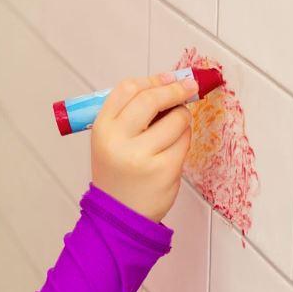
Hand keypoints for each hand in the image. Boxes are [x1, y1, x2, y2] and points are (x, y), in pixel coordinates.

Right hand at [90, 71, 195, 223]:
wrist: (119, 213)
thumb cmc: (118, 172)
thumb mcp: (110, 139)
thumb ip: (131, 112)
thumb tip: (169, 83)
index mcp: (102, 128)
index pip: (128, 89)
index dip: (153, 79)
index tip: (169, 78)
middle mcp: (119, 140)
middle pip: (151, 99)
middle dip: (175, 89)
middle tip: (189, 87)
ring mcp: (142, 156)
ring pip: (176, 119)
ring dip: (181, 117)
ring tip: (173, 128)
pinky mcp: (165, 170)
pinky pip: (184, 141)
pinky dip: (183, 139)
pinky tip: (173, 148)